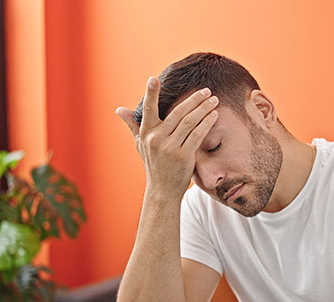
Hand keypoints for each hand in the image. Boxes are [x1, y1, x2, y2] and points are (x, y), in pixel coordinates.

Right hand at [116, 77, 218, 198]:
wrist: (163, 190)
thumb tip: (119, 110)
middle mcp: (156, 139)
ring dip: (204, 109)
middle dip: (194, 100)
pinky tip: (214, 115)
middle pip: (177, 113)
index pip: (148, 109)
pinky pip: (197, 135)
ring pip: (189, 122)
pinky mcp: (183, 156)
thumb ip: (133, 125)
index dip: (150, 94)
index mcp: (146, 133)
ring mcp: (170, 148)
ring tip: (214, 100)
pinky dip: (207, 123)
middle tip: (206, 90)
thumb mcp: (141, 145)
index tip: (153, 78)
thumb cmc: (154, 164)